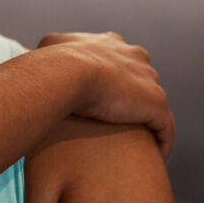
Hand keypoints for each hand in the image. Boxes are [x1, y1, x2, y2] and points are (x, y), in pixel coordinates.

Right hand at [38, 31, 174, 155]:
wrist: (70, 72)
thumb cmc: (55, 62)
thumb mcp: (48, 47)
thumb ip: (51, 50)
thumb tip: (38, 57)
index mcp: (111, 44)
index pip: (118, 59)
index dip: (110, 77)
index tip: (100, 95)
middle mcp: (135, 57)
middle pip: (139, 79)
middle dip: (131, 97)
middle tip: (115, 123)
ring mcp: (149, 80)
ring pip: (153, 104)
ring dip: (146, 121)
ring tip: (135, 145)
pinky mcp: (156, 105)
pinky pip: (165, 128)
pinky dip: (160, 142)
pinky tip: (152, 158)